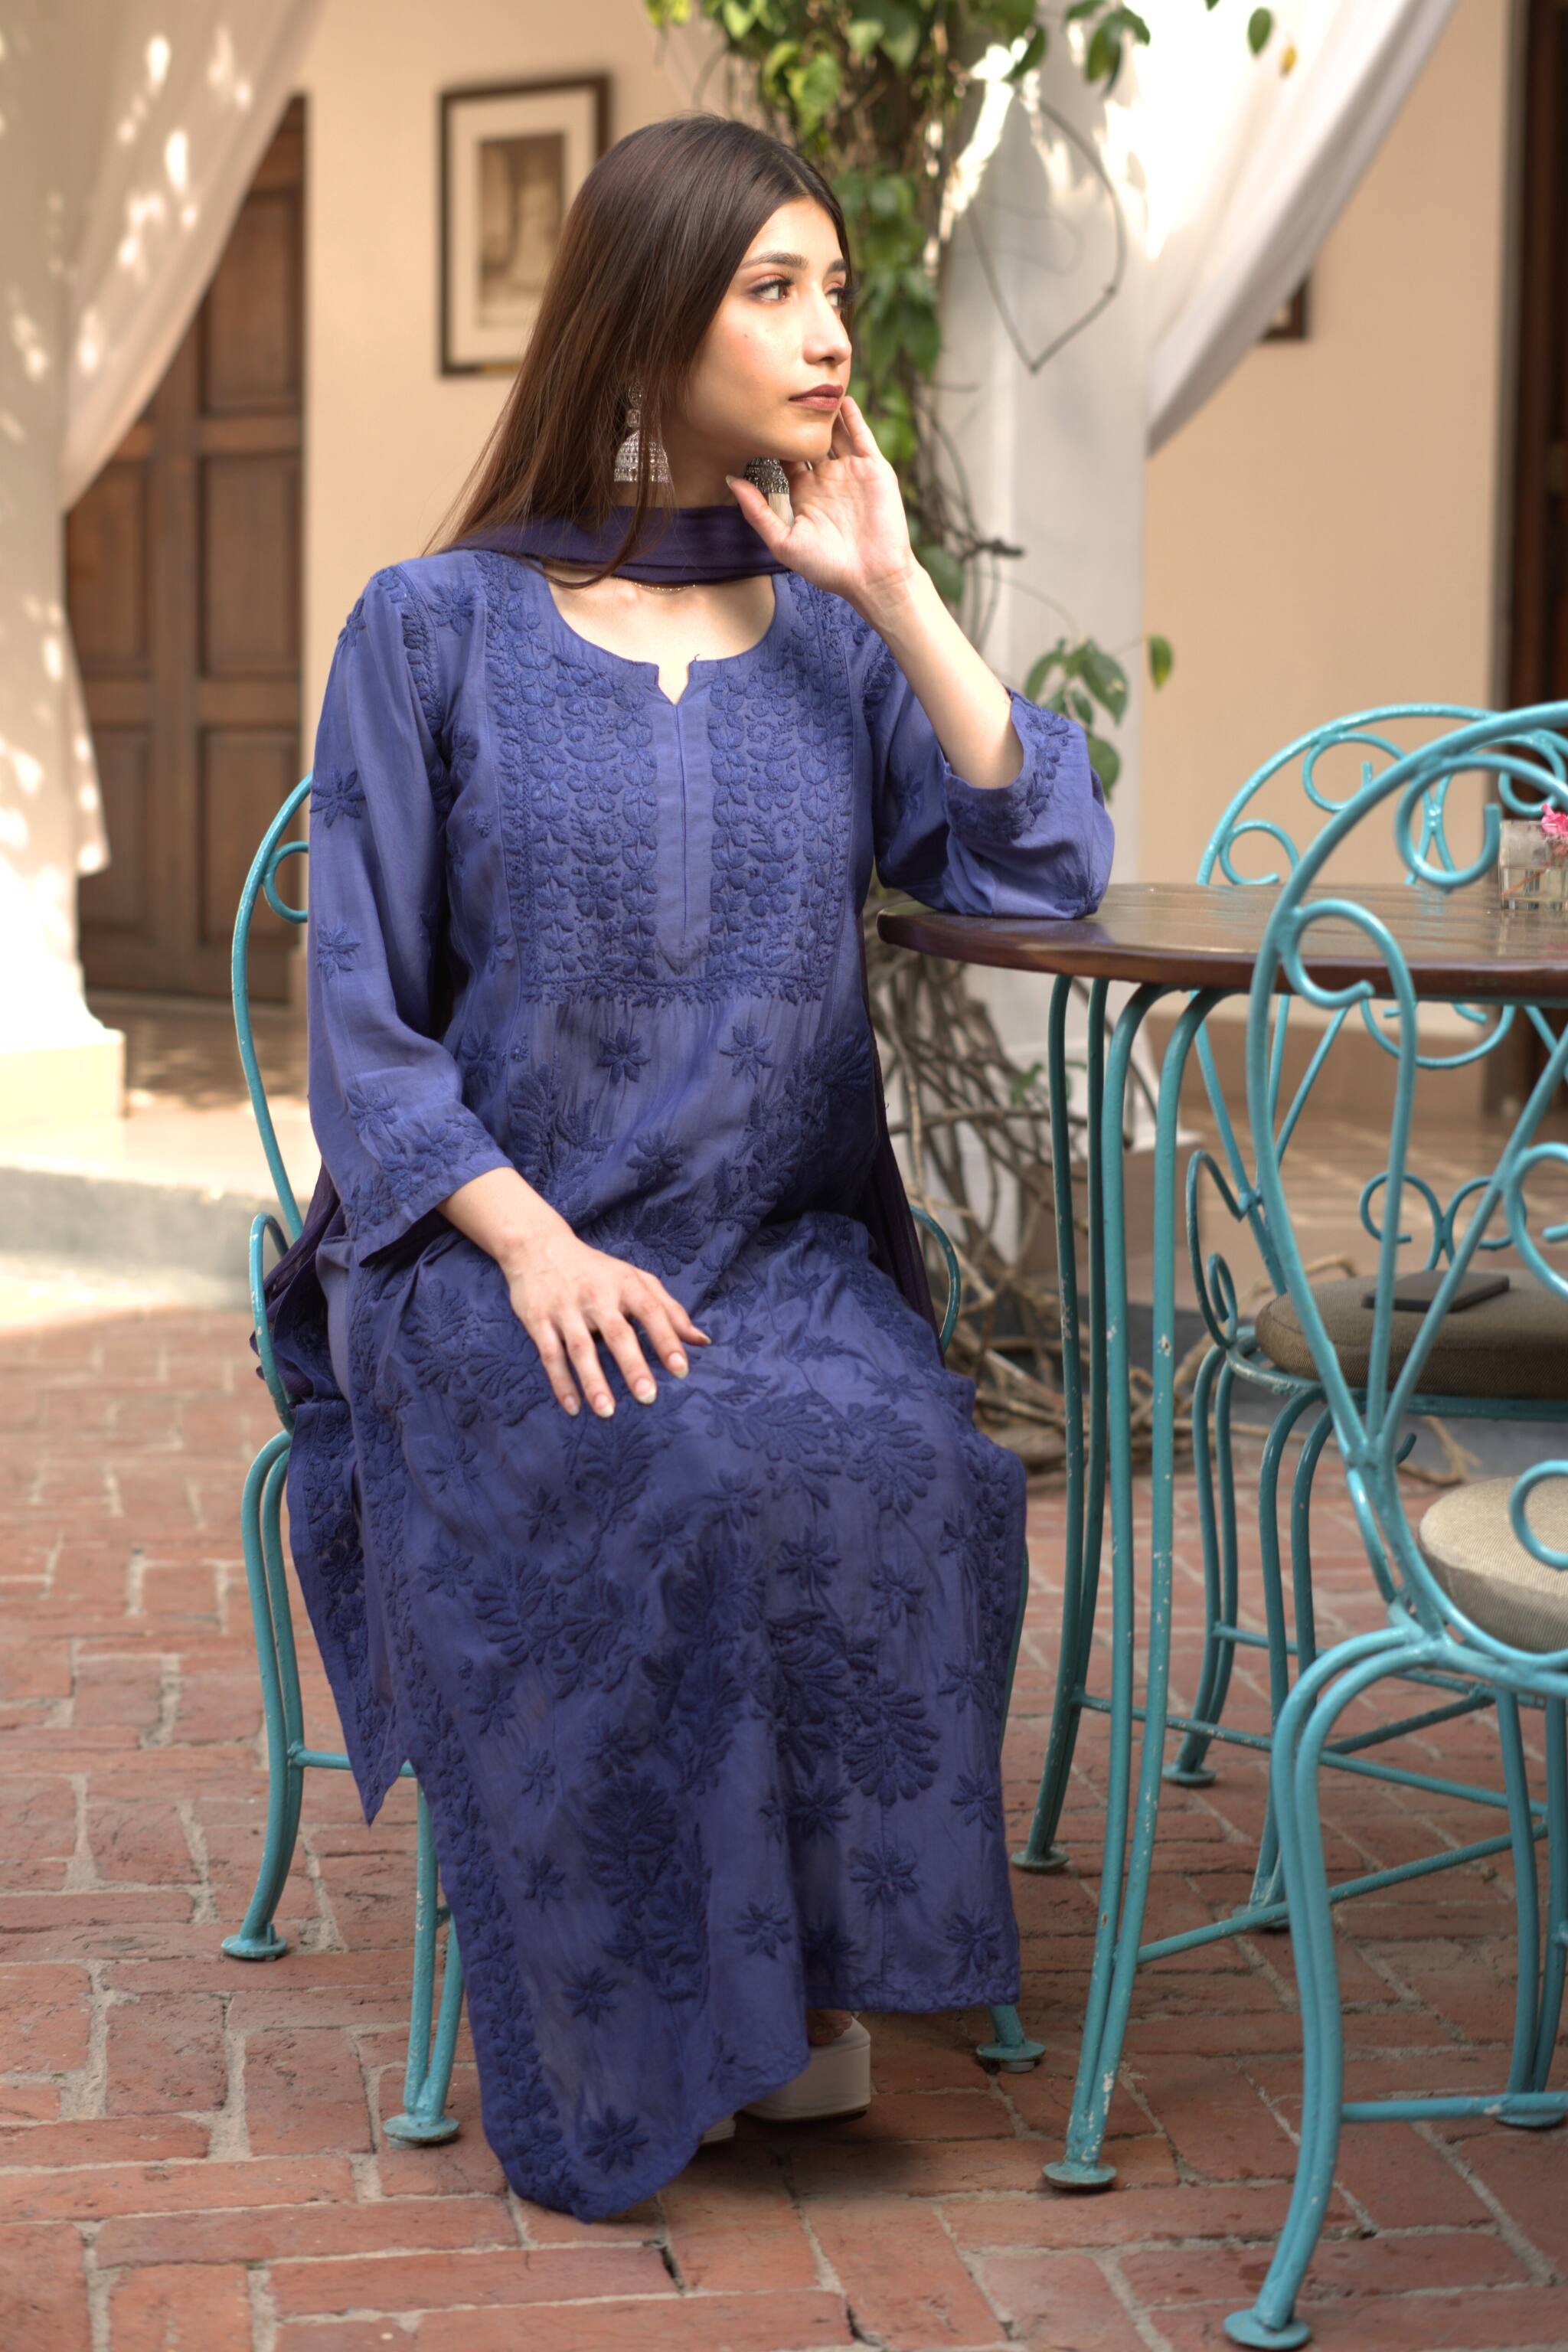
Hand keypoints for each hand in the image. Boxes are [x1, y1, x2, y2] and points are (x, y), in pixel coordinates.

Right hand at [499, 1206, 711, 1417]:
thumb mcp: (635, 1280)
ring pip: (580, 1348)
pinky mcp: (538, 1320)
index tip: (681, 1370)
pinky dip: (560, 1382)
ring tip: (607, 1412)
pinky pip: (550, 1354)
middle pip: (617, 1333)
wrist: (538, 1246)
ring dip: (593, 1381)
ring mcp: (565, 1309)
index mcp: (625, 1284)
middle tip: (648, 1397)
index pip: (651, 1311)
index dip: (667, 1339)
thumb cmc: (596, 1271)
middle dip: (633, 1366)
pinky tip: (573, 1407)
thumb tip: (702, 1341)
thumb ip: (669, 1310)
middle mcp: (597, 1296)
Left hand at [725, 393, 920, 619]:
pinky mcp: (874, 469)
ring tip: (811, 383)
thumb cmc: (827, 567)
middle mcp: (827, 479)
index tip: (755, 416)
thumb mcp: (783, 541)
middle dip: (799, 417)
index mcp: (804, 494)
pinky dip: (852, 417)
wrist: (873, 578)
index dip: (774, 438)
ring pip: (836, 432)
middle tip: (781, 388)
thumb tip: (731, 480)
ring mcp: (851, 472)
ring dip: (825, 411)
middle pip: (810, 439)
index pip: (786, 457)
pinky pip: (861, 436)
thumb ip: (757, 512)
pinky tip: (841, 398)